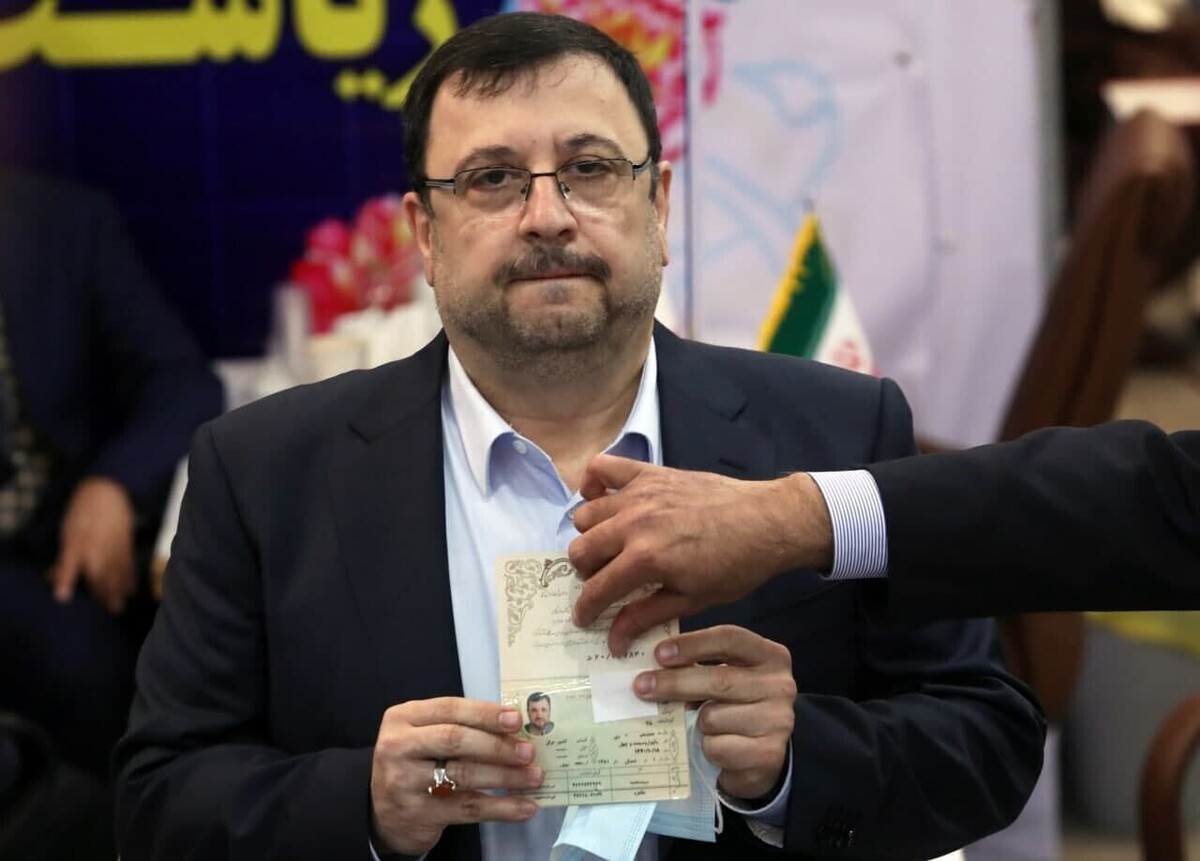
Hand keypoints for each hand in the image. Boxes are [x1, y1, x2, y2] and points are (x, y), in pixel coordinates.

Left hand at [50, 476, 135, 613]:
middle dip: (103, 593)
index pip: (68, 565)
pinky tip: (132, 588)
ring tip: (120, 606)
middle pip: (99, 574)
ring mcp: (113, 546)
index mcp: (76, 542)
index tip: (63, 597)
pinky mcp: (126, 543)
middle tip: (109, 610)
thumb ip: (63, 557)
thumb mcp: (67, 532)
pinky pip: (129, 563)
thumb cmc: (82, 511)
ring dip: (118, 590)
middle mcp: (95, 547)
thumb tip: (52, 577)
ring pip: (116, 572)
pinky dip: (130, 577)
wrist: (108, 490)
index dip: (65, 581)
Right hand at [370, 698, 543, 855]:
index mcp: (403, 717)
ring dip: (505, 776)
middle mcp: (398, 746)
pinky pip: (467, 808)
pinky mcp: (417, 813)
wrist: (383, 811)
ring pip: (463, 775)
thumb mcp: (425, 736)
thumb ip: (459, 727)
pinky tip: (524, 806)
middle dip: (497, 745)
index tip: (516, 720)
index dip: (485, 713)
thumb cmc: (415, 763)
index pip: (450, 709)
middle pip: (455, 740)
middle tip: (528, 751)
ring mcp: (404, 781)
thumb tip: (515, 729)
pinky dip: (500, 807)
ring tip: (533, 777)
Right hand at [569, 455, 831, 653]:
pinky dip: (592, 481)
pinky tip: (601, 498)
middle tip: (604, 581)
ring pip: (586, 514)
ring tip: (607, 545)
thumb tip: (613, 640)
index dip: (585, 609)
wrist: (767, 522)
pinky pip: (604, 467)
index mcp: (645, 559)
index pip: (597, 588)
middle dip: (586, 573)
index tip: (583, 618)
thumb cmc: (736, 566)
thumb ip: (646, 615)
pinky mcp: (650, 474)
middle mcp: (634, 523)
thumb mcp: (693, 599)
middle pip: (582, 549)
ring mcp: (639, 494)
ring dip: (590, 535)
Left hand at [633, 625, 795, 800]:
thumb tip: (650, 669)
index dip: (692, 644)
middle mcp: (780, 685)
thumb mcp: (724, 678)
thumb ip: (698, 666)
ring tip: (704, 727)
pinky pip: (718, 747)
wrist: (765, 755)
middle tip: (641, 686)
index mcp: (770, 656)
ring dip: (697, 724)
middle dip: (674, 682)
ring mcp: (778, 720)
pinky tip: (717, 748)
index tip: (658, 653)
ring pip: (713, 717)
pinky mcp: (769, 754)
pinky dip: (708, 748)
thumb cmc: (736, 706)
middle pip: (718, 678)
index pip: (730, 638)